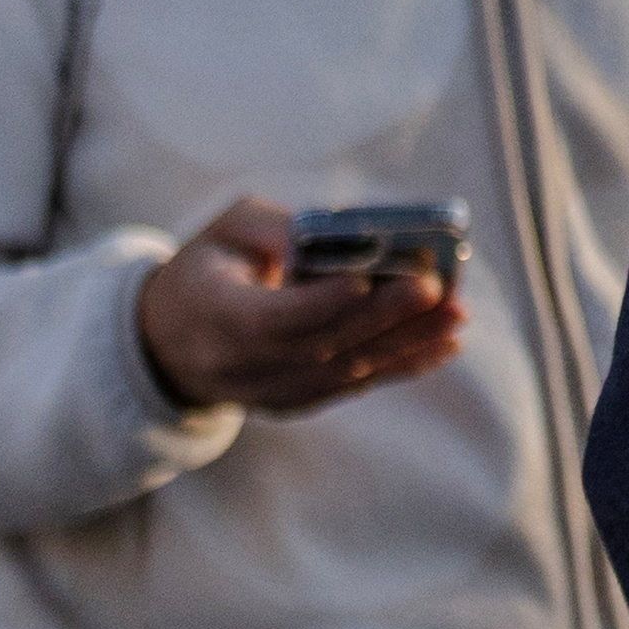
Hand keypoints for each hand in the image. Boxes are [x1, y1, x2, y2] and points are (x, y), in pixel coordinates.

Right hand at [136, 197, 467, 412]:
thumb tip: (338, 237)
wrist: (171, 342)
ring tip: (457, 315)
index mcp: (215, 315)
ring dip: (407, 343)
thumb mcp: (227, 229)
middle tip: (437, 288)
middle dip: (383, 318)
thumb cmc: (211, 266)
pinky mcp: (297, 401)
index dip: (320, 303)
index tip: (365, 280)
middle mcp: (242, 365)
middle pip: (322, 346)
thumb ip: (276, 226)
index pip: (271, 319)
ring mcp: (270, 391)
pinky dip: (402, 364)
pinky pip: (355, 385)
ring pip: (346, 371)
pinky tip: (445, 344)